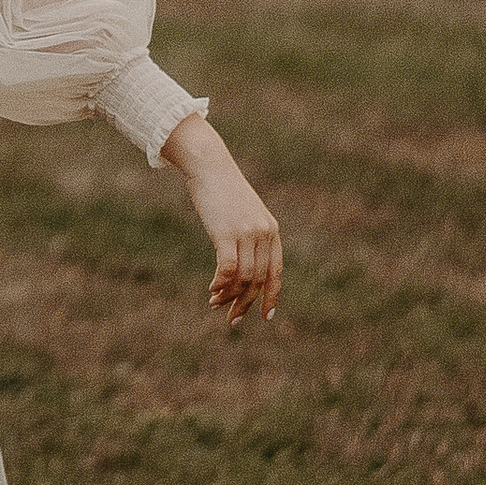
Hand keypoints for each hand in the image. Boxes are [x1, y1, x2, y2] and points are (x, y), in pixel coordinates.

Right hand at [162, 118, 282, 326]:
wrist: (209, 165)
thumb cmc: (222, 189)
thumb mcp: (241, 214)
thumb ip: (247, 236)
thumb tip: (242, 266)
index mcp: (272, 230)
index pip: (276, 272)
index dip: (271, 297)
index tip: (265, 316)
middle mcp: (264, 233)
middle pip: (258, 279)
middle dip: (245, 303)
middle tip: (232, 319)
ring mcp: (247, 233)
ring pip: (243, 277)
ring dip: (229, 296)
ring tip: (215, 304)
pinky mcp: (227, 233)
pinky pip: (228, 268)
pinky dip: (220, 284)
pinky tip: (211, 290)